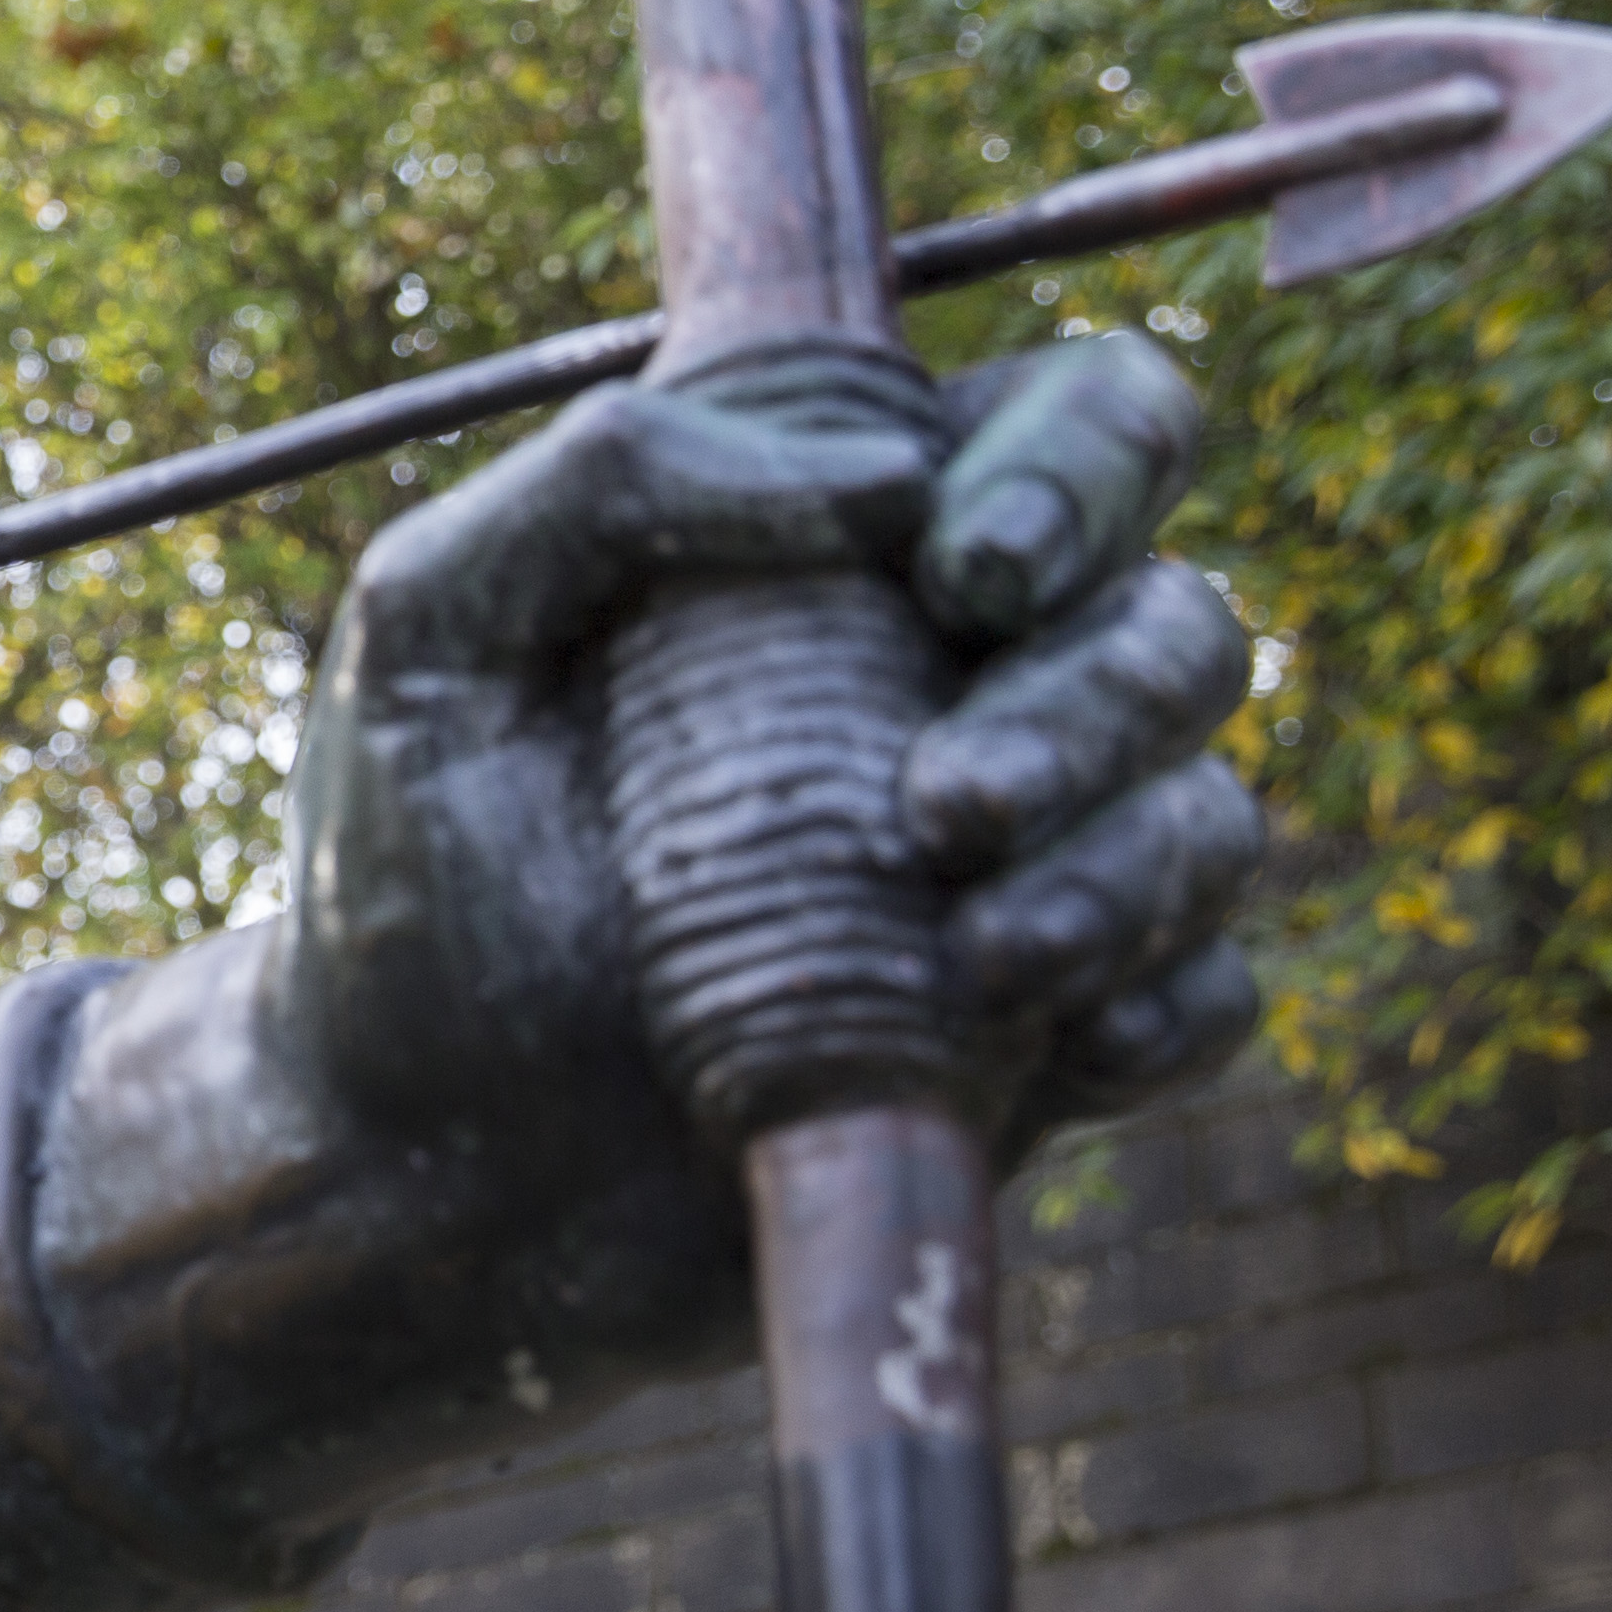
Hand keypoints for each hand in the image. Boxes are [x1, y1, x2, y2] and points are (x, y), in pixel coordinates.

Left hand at [280, 336, 1263, 1176]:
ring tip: (976, 957)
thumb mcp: (429, 638)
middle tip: (942, 803)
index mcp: (833, 554)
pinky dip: (1159, 1004)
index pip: (1072, 424)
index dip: (1082, 463)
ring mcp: (1012, 871)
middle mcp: (953, 691)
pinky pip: (1204, 993)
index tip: (960, 570)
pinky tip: (1051, 1046)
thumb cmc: (404, 892)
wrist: (418, 1187)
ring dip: (1126, 863)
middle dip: (1100, 695)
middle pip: (1173, 617)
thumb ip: (604, 482)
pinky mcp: (1042, 1042)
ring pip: (1206, 808)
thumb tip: (882, 471)